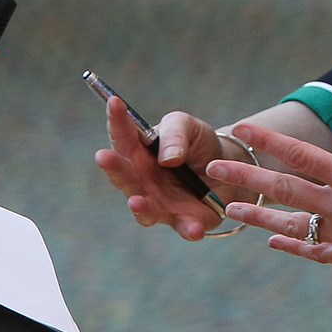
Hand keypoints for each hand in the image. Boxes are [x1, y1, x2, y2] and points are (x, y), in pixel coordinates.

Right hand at [93, 96, 247, 241]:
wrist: (228, 167)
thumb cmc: (197, 144)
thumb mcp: (187, 127)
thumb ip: (175, 135)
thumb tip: (168, 158)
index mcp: (139, 152)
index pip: (122, 136)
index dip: (116, 120)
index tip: (114, 102)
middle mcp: (143, 180)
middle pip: (124, 176)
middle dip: (113, 168)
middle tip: (103, 157)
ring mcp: (161, 203)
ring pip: (145, 208)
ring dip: (140, 207)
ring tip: (136, 201)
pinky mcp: (185, 220)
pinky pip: (184, 227)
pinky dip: (188, 229)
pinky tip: (195, 228)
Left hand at [206, 88, 331, 267]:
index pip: (302, 156)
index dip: (269, 141)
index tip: (243, 129)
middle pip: (286, 190)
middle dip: (247, 179)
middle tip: (214, 171)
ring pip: (294, 224)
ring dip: (260, 215)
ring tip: (230, 209)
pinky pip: (317, 250)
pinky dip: (293, 245)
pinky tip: (274, 240)